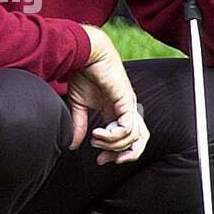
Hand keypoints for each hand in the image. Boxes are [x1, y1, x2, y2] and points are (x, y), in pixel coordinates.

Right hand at [68, 25, 149, 164]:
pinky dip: (113, 136)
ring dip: (111, 144)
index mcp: (118, 111)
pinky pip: (127, 128)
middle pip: (140, 140)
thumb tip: (73, 144)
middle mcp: (127, 109)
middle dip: (124, 155)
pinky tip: (98, 132)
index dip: (116, 153)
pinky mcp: (126, 101)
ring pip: (133, 138)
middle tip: (104, 159)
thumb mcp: (78, 105)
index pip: (128, 139)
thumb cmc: (83, 73)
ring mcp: (129, 105)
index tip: (100, 159)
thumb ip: (79, 125)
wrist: (86, 54)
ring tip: (95, 138)